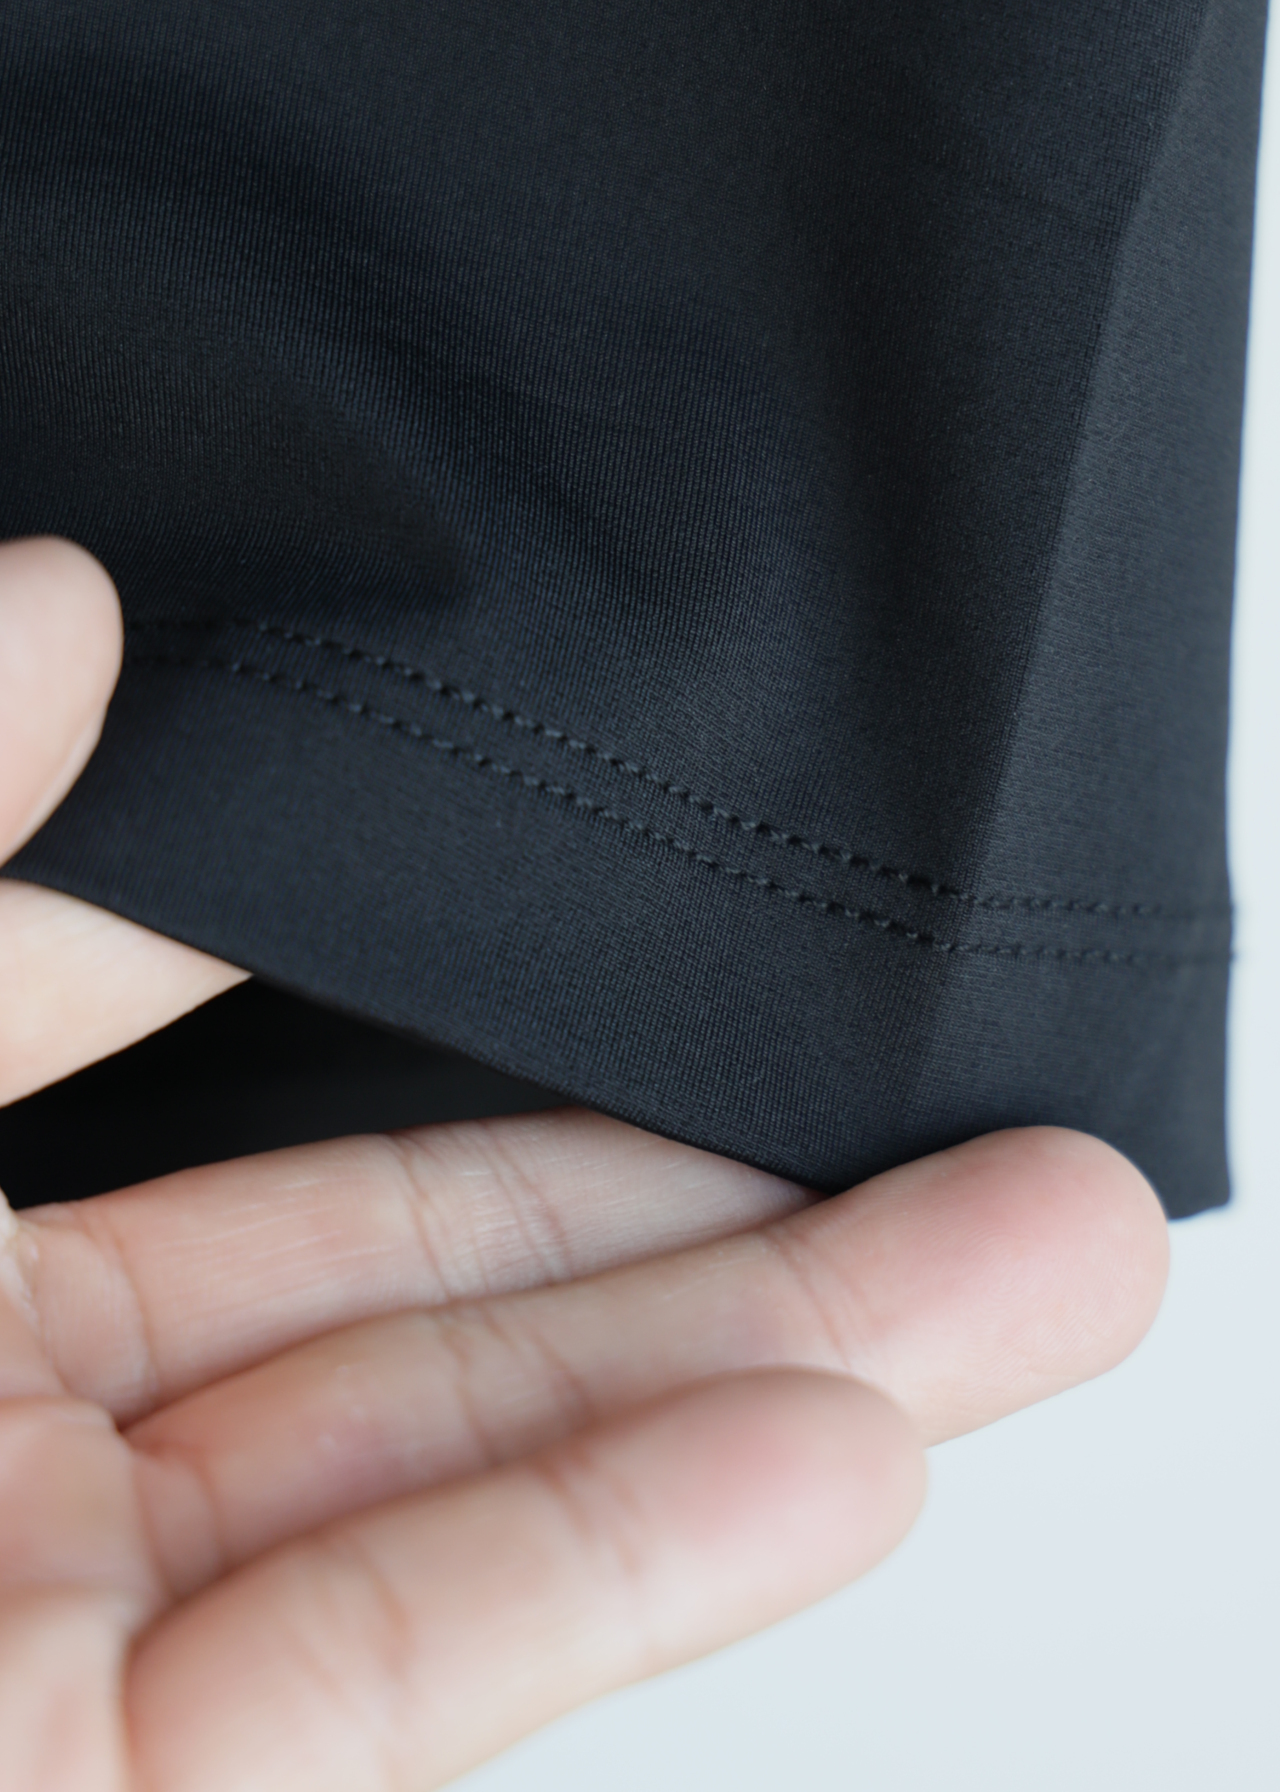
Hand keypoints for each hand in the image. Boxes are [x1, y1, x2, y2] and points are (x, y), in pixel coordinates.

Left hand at [0, 538, 1168, 1790]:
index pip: (246, 1102)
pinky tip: (850, 1442)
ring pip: (478, 1479)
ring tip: (1027, 1253)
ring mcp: (92, 1636)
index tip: (660, 927)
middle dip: (717, 1205)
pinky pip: (407, 1672)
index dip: (469, 1006)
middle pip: (431, 1303)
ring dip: (769, 1368)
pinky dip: (633, 1562)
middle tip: (942, 1098)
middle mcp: (24, 1450)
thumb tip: (57, 595)